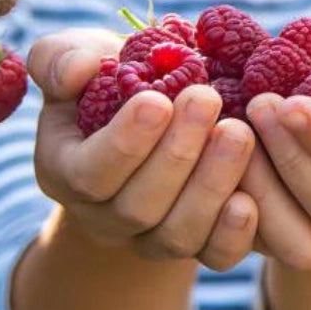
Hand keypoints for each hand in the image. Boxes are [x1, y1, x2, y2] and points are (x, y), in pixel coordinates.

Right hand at [28, 28, 258, 270]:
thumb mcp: (76, 53)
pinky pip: (214, 256)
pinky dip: (233, 234)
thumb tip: (77, 71)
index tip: (158, 101)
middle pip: (137, 207)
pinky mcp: (197, 243)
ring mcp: (149, 236)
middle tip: (207, 99)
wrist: (151, 106)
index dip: (124, 143)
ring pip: (177, 234)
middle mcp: (103, 214)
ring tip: (238, 133)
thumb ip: (60, 57)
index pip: (88, 173)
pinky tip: (250, 198)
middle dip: (176, 155)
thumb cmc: (108, 75)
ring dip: (210, 185)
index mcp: (64, 169)